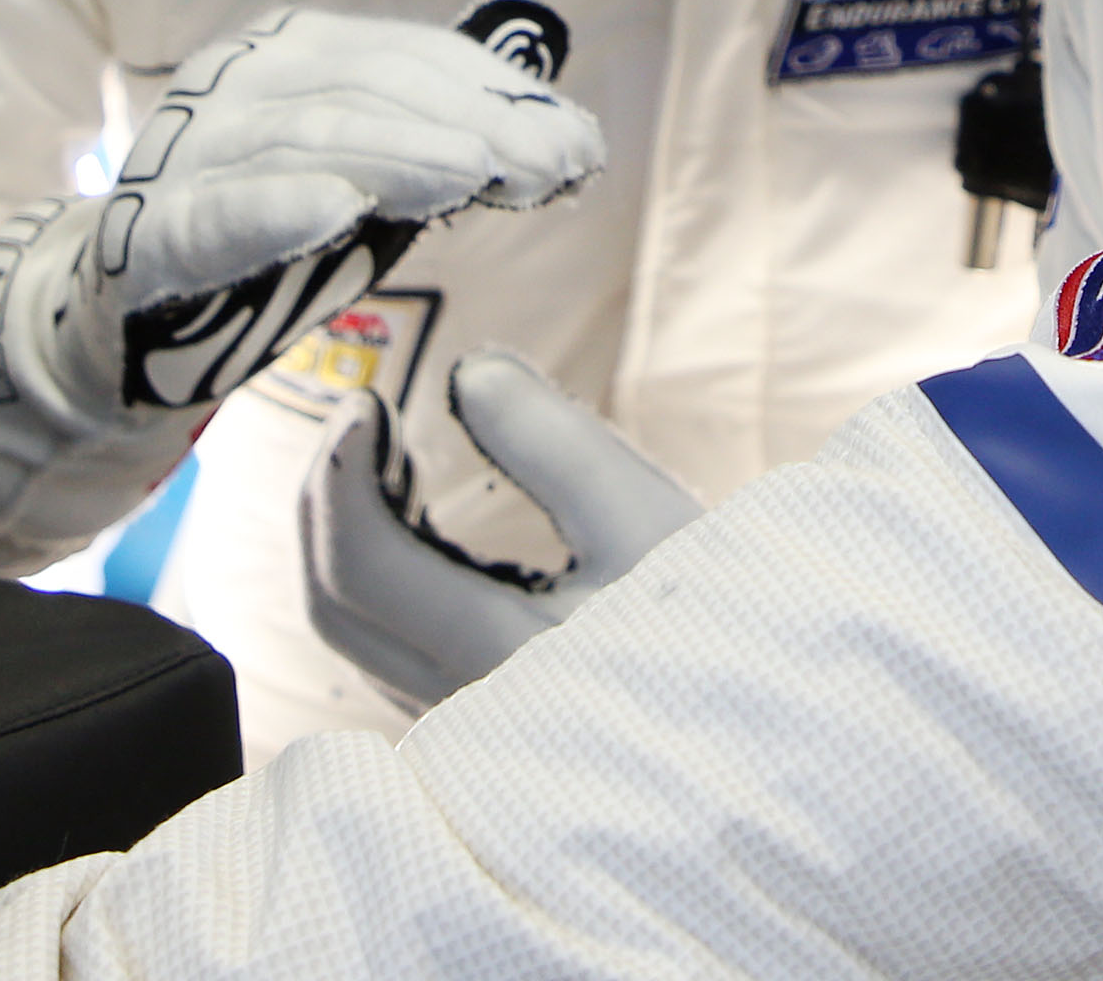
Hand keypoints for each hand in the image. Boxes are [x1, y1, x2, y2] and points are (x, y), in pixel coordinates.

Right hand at [67, 12, 605, 419]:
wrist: (128, 304)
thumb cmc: (270, 228)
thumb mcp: (365, 179)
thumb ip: (445, 152)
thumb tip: (569, 140)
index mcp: (298, 49)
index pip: (416, 58)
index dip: (502, 97)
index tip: (579, 143)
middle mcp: (243, 76)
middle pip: (375, 88)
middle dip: (475, 127)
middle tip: (555, 168)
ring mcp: (193, 145)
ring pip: (314, 136)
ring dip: (407, 156)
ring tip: (481, 176)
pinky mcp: (154, 224)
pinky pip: (222, 210)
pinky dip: (280, 206)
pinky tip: (342, 210)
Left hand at [302, 350, 702, 706]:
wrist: (776, 729)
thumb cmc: (721, 626)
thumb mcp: (644, 515)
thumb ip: (549, 439)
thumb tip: (465, 372)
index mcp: (497, 660)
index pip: (359, 566)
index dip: (339, 471)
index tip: (366, 405)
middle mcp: (461, 710)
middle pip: (334, 607)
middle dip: (326, 501)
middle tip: (361, 424)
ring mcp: (465, 728)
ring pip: (356, 637)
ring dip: (349, 540)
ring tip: (390, 463)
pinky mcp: (479, 728)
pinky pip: (390, 652)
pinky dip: (382, 579)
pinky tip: (424, 527)